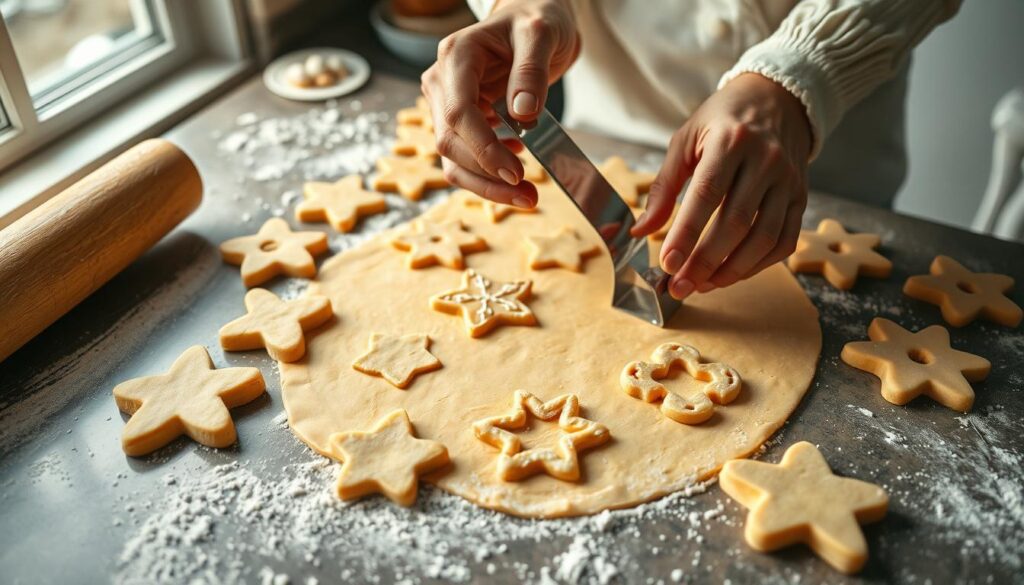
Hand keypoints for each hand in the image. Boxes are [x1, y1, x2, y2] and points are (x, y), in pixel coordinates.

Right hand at [421, 0, 579, 207]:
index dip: (483, 148)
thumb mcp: (542, 34)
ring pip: (452, 158)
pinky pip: (465, 158)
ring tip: (525, 196)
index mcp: (456, 57)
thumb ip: (531, 70)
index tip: (515, 171)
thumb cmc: (535, 20)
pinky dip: (487, 174)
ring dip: (485, 184)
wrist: (530, 18)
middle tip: (528, 194)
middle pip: (450, 142)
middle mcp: (442, 82)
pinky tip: (515, 169)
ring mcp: (446, 103)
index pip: (457, 113)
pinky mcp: (458, 121)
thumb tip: (523, 112)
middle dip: (486, 174)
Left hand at [631, 73, 811, 299]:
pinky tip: (732, 274)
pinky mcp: (801, 197)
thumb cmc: (723, 120)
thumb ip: (663, 186)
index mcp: (730, 141)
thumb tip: (642, 231)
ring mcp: (788, 181)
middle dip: (704, 261)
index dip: (686, 234)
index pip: (706, 195)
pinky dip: (759, 265)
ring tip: (702, 285)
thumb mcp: (685, 140)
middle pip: (735, 222)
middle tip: (678, 285)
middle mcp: (765, 161)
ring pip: (764, 238)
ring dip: (731, 270)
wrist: (778, 98)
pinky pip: (785, 241)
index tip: (667, 263)